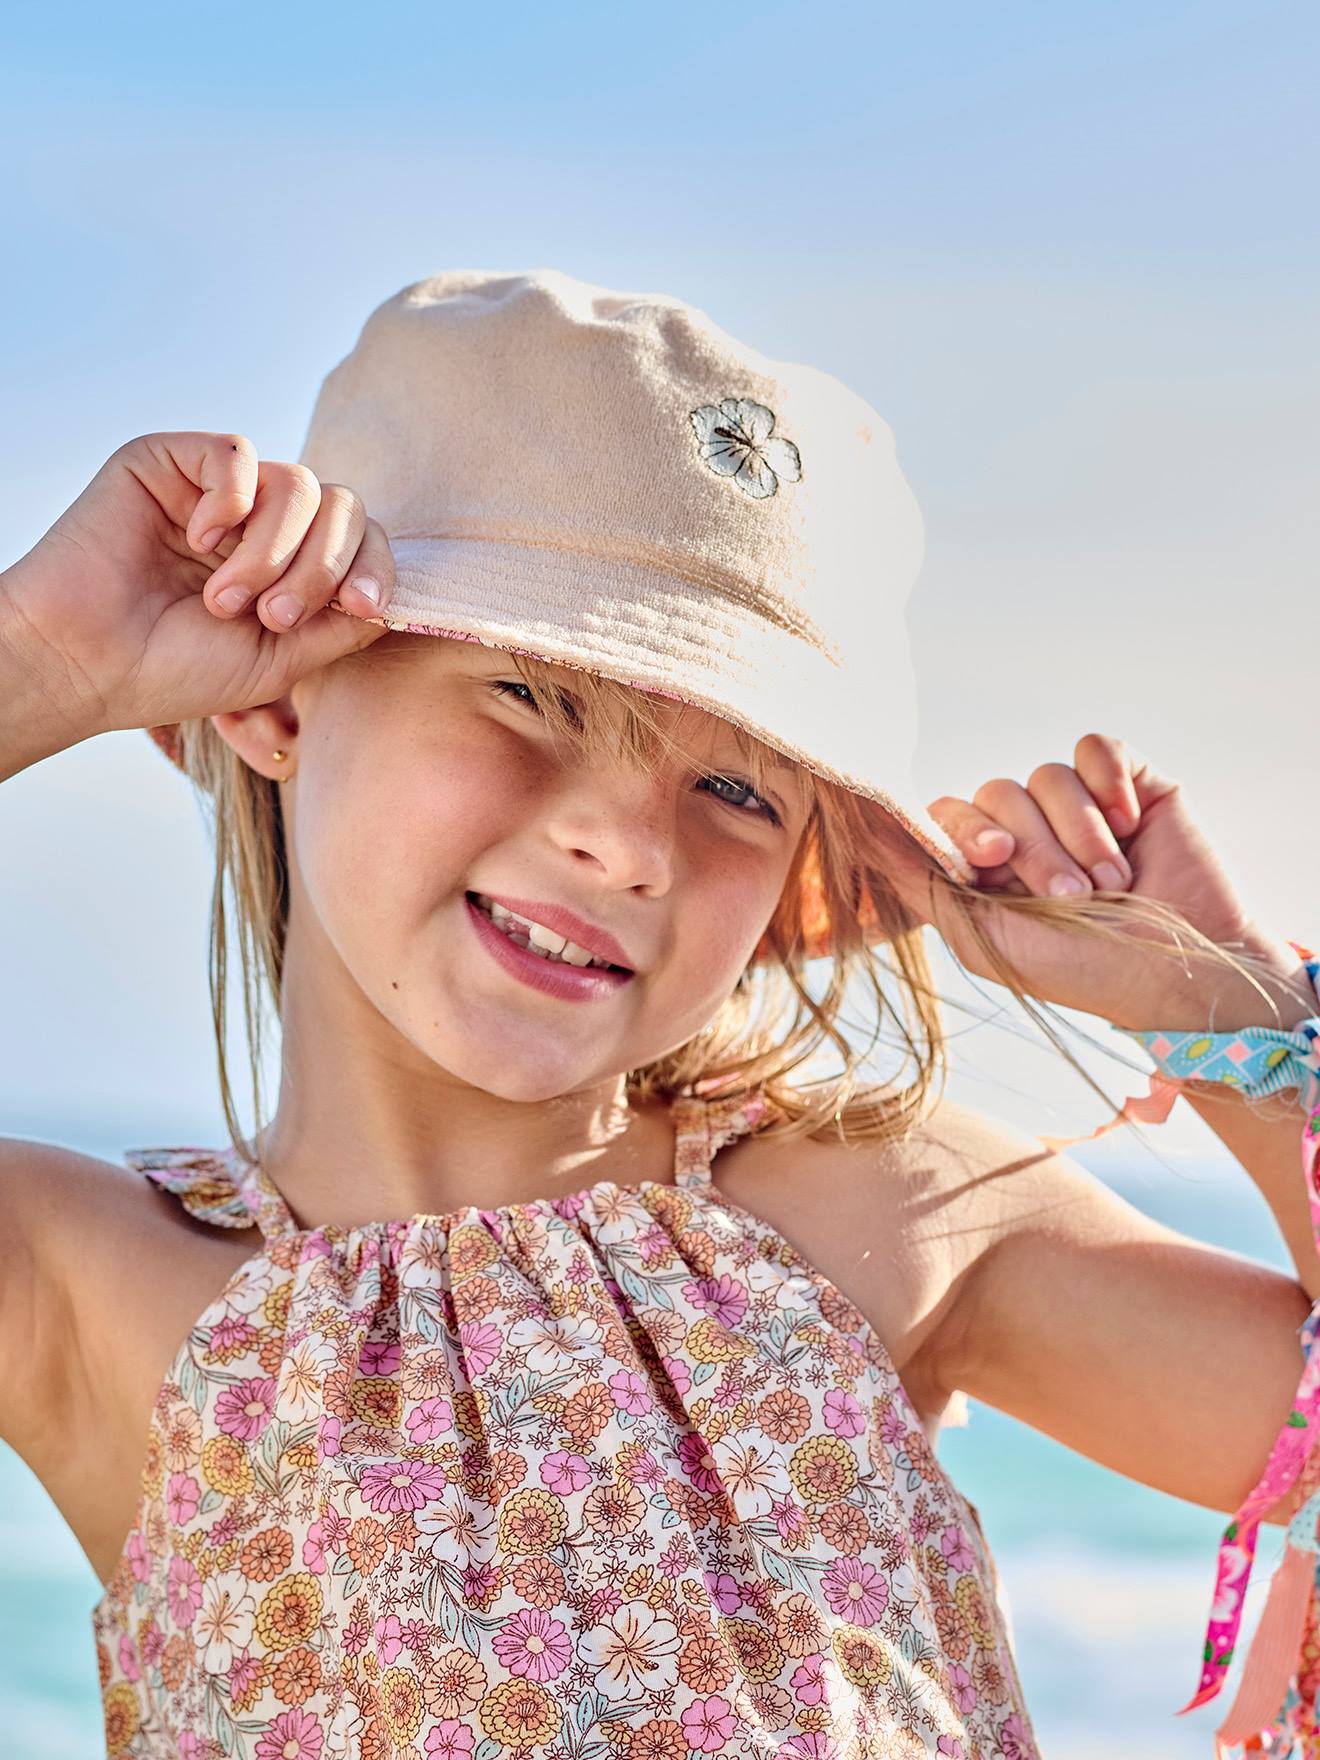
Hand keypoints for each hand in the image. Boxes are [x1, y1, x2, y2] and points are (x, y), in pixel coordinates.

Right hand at [0, 431, 395, 750]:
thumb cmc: (174, 669)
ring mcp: (220, 491)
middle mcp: (262, 523)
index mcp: (291, 567)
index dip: (375, 568)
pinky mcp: (173, 460)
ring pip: (299, 484)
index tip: (362, 608)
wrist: (88, 663)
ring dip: (272, 552)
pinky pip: (240, 453)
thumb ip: (340, 626)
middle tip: (274, 617)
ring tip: (224, 599)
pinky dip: (232, 503)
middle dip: (322, 569)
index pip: (362, 541)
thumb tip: (392, 597)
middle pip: (342, 506)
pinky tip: (198, 540)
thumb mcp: (280, 661)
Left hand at [883, 733, 1307, 1030]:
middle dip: (1034, 849)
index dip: (966, 831)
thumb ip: (921, 884)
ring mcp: (1079, 805)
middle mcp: (1029, 830)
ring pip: (1048, 776)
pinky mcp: (1130, 783)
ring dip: (1079, 835)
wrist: (1179, 972)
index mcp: (987, 866)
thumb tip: (859, 833)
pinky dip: (1109, 786)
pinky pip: (1097, 749)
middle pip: (998, 794)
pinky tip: (1129, 827)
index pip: (949, 816)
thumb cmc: (1082, 970)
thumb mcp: (984, 939)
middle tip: (1072, 895)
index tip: (992, 861)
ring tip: (1112, 884)